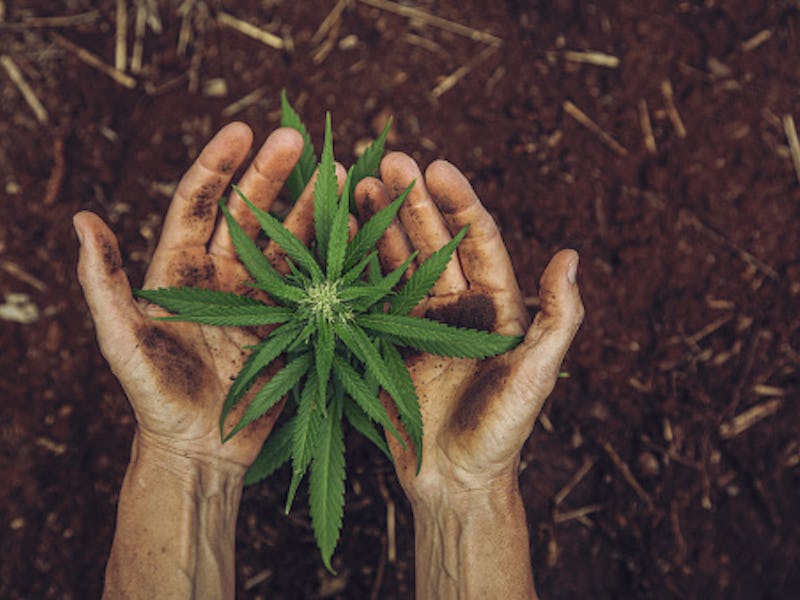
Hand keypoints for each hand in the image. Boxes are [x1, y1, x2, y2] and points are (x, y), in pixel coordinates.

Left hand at [75, 123, 339, 468]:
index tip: (243, 130)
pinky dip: (332, 254)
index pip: (200, 204)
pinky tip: (353, 228)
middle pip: (249, 212)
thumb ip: (104, 284)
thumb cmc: (154, 397)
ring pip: (287, 240)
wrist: (200, 448)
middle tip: (299, 140)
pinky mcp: (288, 322)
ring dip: (311, 206)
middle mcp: (222, 274)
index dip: (218, 165)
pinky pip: (312, 281)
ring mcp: (259, 297)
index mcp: (180, 270)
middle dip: (271, 173)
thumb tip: (82, 219)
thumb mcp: (123, 342)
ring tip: (340, 174)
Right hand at [355, 153, 583, 504]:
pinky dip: (356, 266)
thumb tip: (570, 254)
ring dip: (380, 224)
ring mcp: (419, 322)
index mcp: (497, 305)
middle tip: (388, 162)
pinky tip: (339, 234)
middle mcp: (458, 306)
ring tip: (357, 185)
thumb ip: (558, 318)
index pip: (477, 241)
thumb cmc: (503, 432)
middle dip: (413, 202)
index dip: (459, 203)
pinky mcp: (388, 343)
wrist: (455, 481)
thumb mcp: (537, 375)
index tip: (436, 167)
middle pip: (433, 242)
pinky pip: (371, 297)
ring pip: (399, 262)